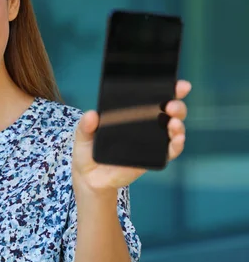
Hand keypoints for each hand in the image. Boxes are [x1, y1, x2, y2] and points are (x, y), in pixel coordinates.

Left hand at [72, 80, 191, 192]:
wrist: (90, 176)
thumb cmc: (88, 150)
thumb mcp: (83, 134)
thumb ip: (86, 125)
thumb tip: (91, 114)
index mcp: (129, 113)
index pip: (151, 98)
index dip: (167, 90)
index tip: (178, 85)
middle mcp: (144, 124)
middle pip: (168, 111)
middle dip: (176, 106)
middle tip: (171, 106)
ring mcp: (151, 141)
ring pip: (173, 130)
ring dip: (178, 125)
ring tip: (174, 123)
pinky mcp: (152, 157)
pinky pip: (170, 151)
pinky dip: (177, 146)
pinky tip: (177, 140)